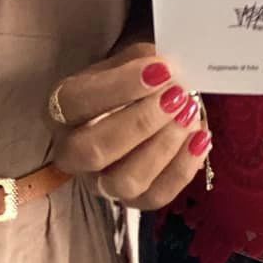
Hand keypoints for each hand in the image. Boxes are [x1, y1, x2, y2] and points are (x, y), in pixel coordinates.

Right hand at [47, 42, 210, 210]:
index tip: (160, 70)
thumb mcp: (129, 60)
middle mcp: (73, 152)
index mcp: (61, 109)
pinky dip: (183, 168)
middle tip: (176, 96)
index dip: (119, 87)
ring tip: (189, 114)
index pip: (76, 102)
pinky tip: (201, 137)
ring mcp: (100, 182)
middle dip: (141, 123)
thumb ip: (145, 61)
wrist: (140, 101)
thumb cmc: (130, 79)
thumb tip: (170, 71)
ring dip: (163, 147)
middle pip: (94, 151)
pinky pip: (156, 196)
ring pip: (125, 181)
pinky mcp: (131, 201)